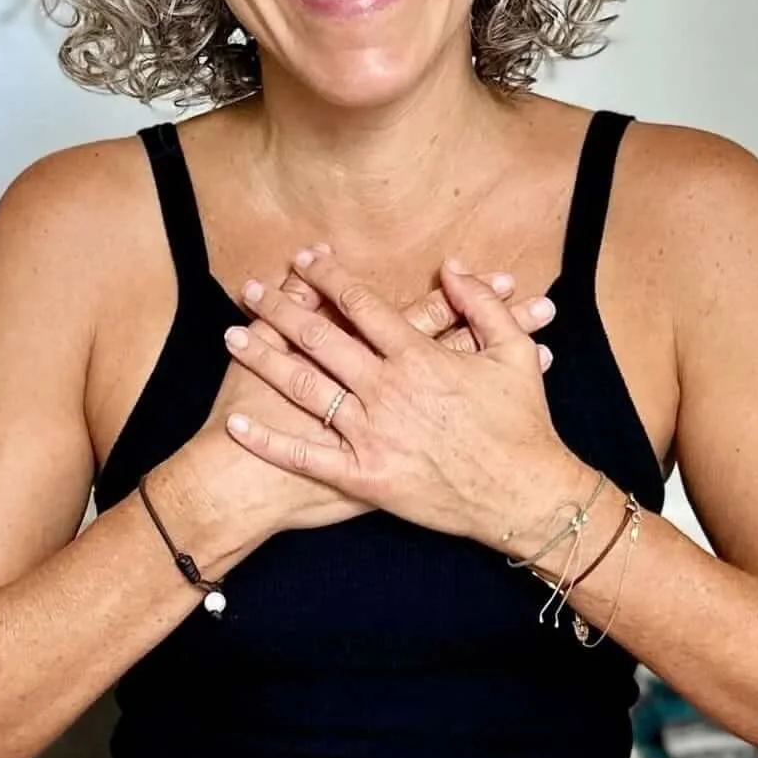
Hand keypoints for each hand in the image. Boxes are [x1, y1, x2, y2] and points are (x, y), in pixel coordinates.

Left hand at [220, 246, 588, 553]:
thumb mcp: (514, 353)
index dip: (328, 278)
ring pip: (305, 388)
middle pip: (321, 338)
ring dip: (264, 360)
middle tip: (250, 290)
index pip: (362, 305)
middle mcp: (388, 390)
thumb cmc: (522, 425)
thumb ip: (481, 304)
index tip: (303, 261)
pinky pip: (306, 457)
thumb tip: (452, 266)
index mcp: (420, 357)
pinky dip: (268, 440)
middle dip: (280, 309)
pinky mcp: (365, 476)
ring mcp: (372, 434)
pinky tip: (237, 422)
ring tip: (232, 337)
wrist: (524, 496)